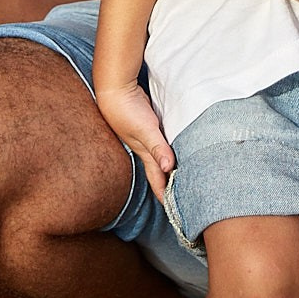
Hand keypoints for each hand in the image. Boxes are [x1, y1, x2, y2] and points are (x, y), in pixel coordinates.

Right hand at [96, 79, 175, 197]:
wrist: (115, 88)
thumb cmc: (127, 110)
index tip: (176, 209)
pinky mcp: (148, 124)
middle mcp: (145, 148)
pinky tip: (173, 146)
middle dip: (169, 184)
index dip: (165, 194)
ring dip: (169, 166)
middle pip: (159, 171)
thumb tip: (169, 169)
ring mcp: (145, 136)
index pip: (157, 180)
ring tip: (181, 175)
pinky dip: (167, 148)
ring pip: (160, 156)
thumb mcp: (145, 129)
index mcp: (145, 154)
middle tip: (183, 196)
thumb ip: (158, 147)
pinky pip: (160, 142)